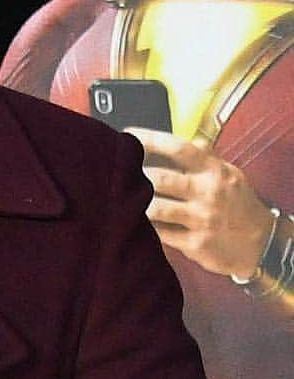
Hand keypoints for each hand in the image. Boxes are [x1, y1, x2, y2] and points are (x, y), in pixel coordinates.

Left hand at [125, 127, 274, 278]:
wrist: (260, 243)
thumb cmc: (238, 205)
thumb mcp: (230, 175)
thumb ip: (206, 158)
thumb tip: (188, 140)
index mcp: (214, 171)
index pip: (180, 148)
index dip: (151, 139)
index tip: (128, 134)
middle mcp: (208, 193)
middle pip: (160, 179)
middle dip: (134, 175)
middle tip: (117, 173)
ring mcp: (201, 220)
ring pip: (155, 208)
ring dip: (135, 204)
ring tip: (122, 198)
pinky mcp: (195, 244)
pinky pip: (160, 233)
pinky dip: (145, 227)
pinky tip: (135, 222)